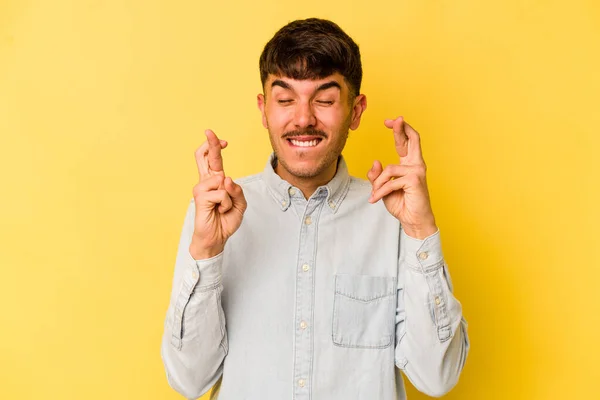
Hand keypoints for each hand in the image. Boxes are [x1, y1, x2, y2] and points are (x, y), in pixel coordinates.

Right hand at [189, 129, 246, 258]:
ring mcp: (201, 189)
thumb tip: (226, 179)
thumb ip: (237, 190)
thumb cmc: (225, 220)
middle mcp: (206, 182)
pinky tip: (219, 211)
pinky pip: (222, 194)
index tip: (223, 141)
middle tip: (209, 131)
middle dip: (210, 144)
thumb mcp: (240, 204)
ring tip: (223, 208)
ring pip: (222, 180)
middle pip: (205, 158)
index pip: (212, 160)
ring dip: (230, 197)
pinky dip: (226, 204)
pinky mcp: (200, 197)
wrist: (216, 238)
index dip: (215, 148)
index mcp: (215, 180)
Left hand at [367, 117, 436, 238]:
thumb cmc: (401, 204)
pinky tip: (375, 199)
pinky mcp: (415, 180)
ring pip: (389, 169)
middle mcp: (416, 165)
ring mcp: (417, 171)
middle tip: (393, 120)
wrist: (413, 221)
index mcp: (409, 164)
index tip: (389, 121)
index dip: (399, 130)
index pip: (406, 142)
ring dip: (378, 184)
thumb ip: (378, 175)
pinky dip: (380, 191)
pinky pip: (390, 182)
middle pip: (412, 139)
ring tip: (375, 195)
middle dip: (401, 128)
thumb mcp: (383, 188)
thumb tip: (376, 162)